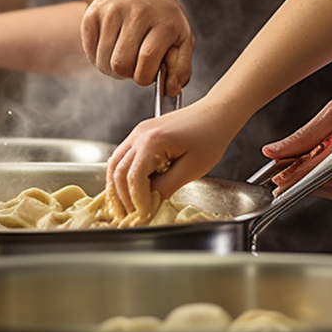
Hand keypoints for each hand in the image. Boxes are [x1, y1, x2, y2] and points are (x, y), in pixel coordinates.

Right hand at [79, 0, 194, 91]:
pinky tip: (113, 45)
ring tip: (125, 53)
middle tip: (136, 62)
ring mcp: (111, 12)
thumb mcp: (181, 37)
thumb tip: (171, 90)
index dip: (146, 76)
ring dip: (113, 67)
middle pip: (121, 65)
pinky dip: (100, 57)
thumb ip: (181, 68)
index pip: (147, 59)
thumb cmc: (161, 17)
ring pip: (103, 62)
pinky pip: (90, 53)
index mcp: (164, 20)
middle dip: (129, 73)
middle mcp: (137, 12)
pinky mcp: (92, 15)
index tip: (150, 71)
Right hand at [106, 99, 239, 218]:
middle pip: (118, 172)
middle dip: (121, 198)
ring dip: (116, 187)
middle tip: (128, 218)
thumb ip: (166, 187)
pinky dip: (122, 175)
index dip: (136, 201)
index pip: (134, 178)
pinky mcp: (142, 133)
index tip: (143, 216)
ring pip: (115, 163)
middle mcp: (140, 134)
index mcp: (152, 142)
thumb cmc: (210, 136)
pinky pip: (123, 156)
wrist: (217, 113)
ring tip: (124, 208)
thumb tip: (149, 204)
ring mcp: (139, 132)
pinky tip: (129, 189)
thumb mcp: (191, 169)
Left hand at [262, 56, 331, 203]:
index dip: (283, 172)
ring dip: (316, 171)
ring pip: (321, 188)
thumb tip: (274, 151)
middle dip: (302, 166)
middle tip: (314, 142)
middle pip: (310, 184)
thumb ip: (305, 134)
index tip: (270, 168)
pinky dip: (331, 175)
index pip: (304, 175)